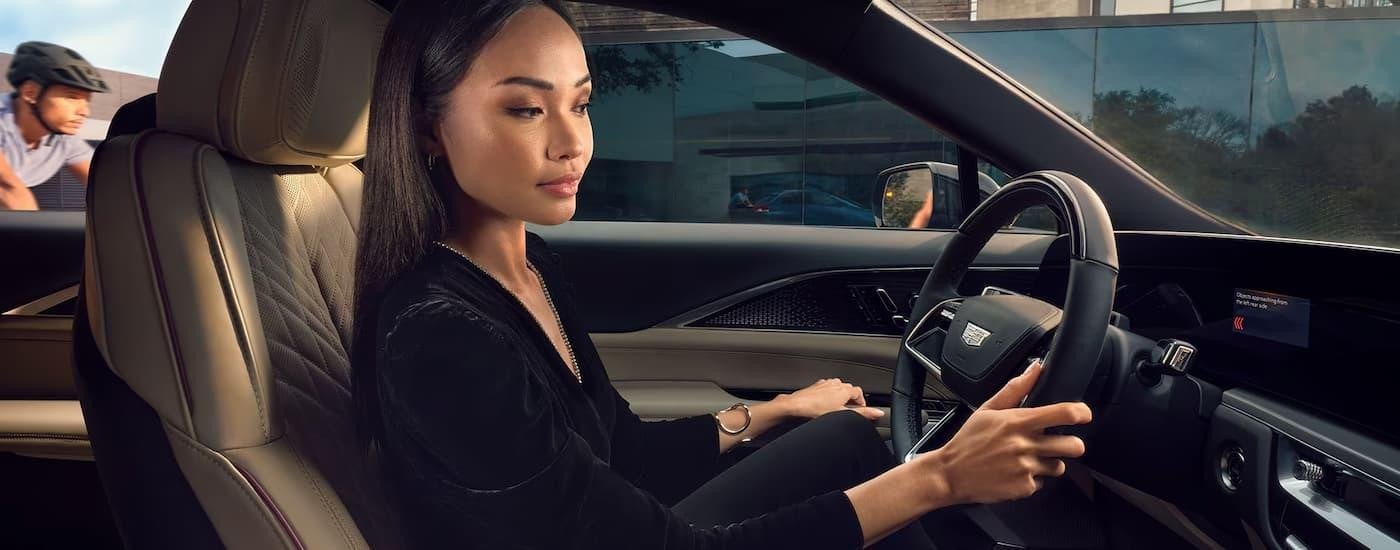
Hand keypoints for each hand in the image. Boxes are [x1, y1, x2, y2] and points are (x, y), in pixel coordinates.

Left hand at [778, 378, 885, 420]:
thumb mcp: (842, 414)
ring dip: (839, 397)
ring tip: (836, 409)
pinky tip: (823, 405)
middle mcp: (834, 384)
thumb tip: (878, 412)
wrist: (794, 406)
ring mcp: (823, 384)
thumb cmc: (815, 410)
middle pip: (848, 390)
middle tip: (850, 411)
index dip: (861, 401)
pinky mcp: (814, 387)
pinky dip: (828, 396)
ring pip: (836, 389)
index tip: (861, 409)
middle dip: (850, 399)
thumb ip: (861, 413)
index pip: (858, 392)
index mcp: (843, 389)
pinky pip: (826, 390)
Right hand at [919, 360, 1091, 504]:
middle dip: (1072, 444)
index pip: (1062, 414)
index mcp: (1017, 422)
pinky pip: (1041, 483)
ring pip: (1059, 466)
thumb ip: (1015, 389)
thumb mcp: (987, 409)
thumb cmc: (968, 441)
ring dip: (1050, 462)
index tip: (1084, 414)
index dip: (1081, 413)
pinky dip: (1032, 479)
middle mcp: (1025, 445)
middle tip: (1060, 443)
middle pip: (1073, 445)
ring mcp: (1026, 468)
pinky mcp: (1024, 488)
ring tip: (1030, 459)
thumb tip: (1036, 368)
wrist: (950, 474)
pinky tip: (1015, 473)